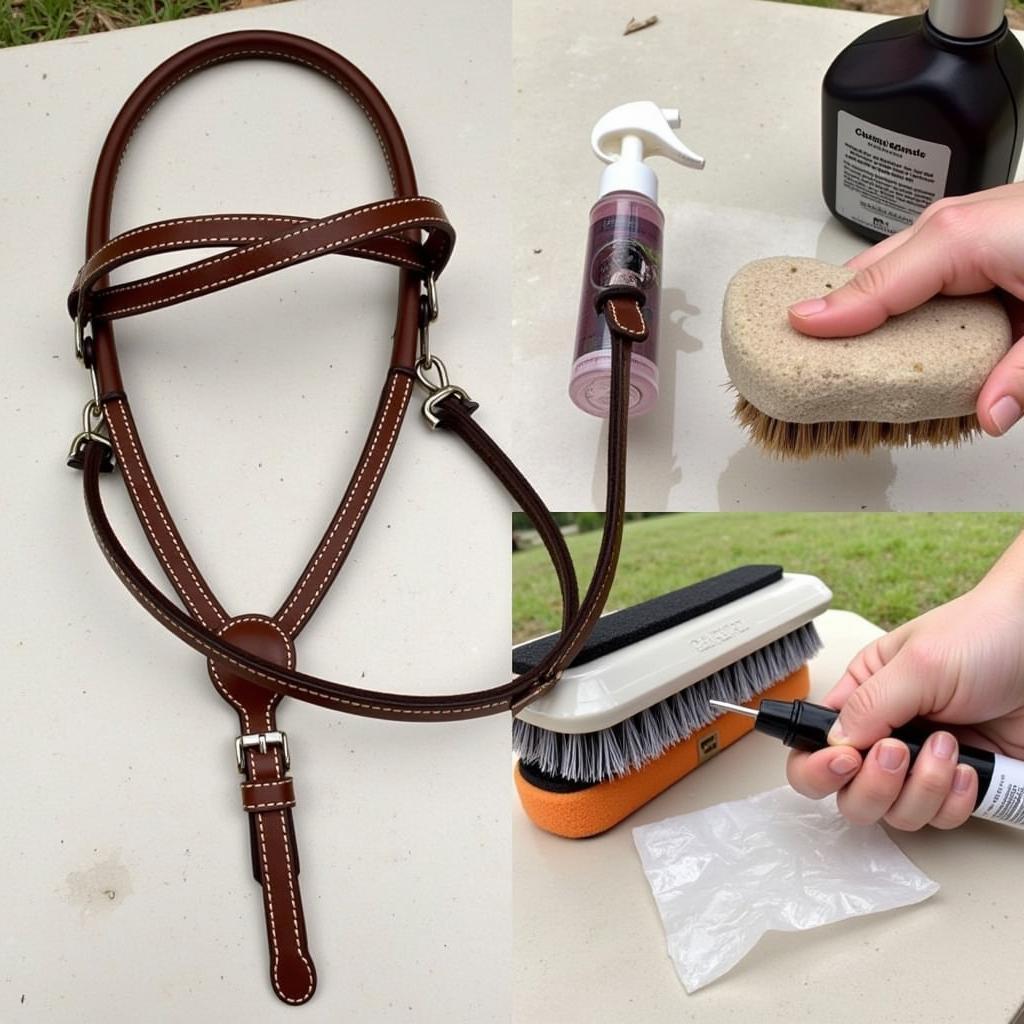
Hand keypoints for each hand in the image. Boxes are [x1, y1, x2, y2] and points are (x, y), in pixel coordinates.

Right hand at [787, 533, 1023, 830]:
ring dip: (924, 787)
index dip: (818, 765)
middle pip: (849, 794)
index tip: (845, 760)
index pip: (813, 744)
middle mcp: (886, 732)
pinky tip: (968, 768)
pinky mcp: (959, 783)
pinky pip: (941, 819)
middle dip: (875, 784)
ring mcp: (922, 762)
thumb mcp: (919, 662)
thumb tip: (835, 744)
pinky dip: (954, 801)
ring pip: (896, 813)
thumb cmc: (986, 634)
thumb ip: (870, 704)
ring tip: (949, 746)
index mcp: (863, 696)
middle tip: (900, 753)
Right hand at [788, 183, 1023, 436]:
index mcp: (966, 239)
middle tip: (803, 354)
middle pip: (872, 271)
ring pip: (888, 268)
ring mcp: (958, 228)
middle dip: (836, 311)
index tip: (796, 330)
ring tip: (833, 352)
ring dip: (861, 308)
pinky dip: (888, 299)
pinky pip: (909, 269)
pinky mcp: (967, 240)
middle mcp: (953, 226)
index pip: (880, 281)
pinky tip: (883, 332)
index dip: (835, 311)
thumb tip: (990, 415)